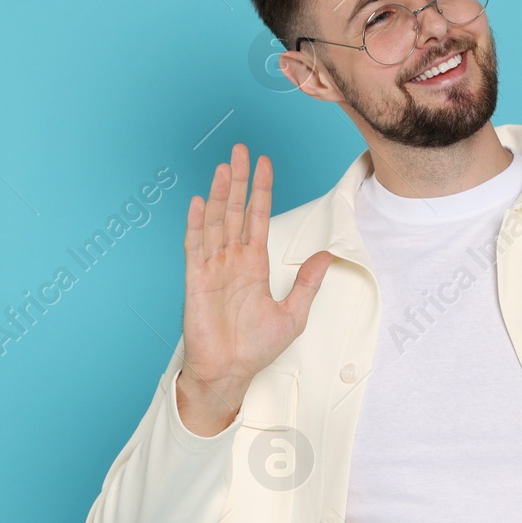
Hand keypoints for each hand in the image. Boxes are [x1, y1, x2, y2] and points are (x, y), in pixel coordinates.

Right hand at [178, 143, 332, 433]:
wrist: (229, 372)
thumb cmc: (255, 348)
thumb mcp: (293, 314)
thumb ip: (307, 283)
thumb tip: (326, 256)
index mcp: (255, 265)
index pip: (258, 218)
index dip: (261, 190)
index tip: (265, 164)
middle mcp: (232, 261)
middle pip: (235, 211)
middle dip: (239, 180)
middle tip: (241, 150)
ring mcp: (213, 268)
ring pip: (216, 222)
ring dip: (219, 194)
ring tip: (224, 167)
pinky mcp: (196, 281)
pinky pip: (195, 248)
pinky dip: (196, 225)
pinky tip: (198, 203)